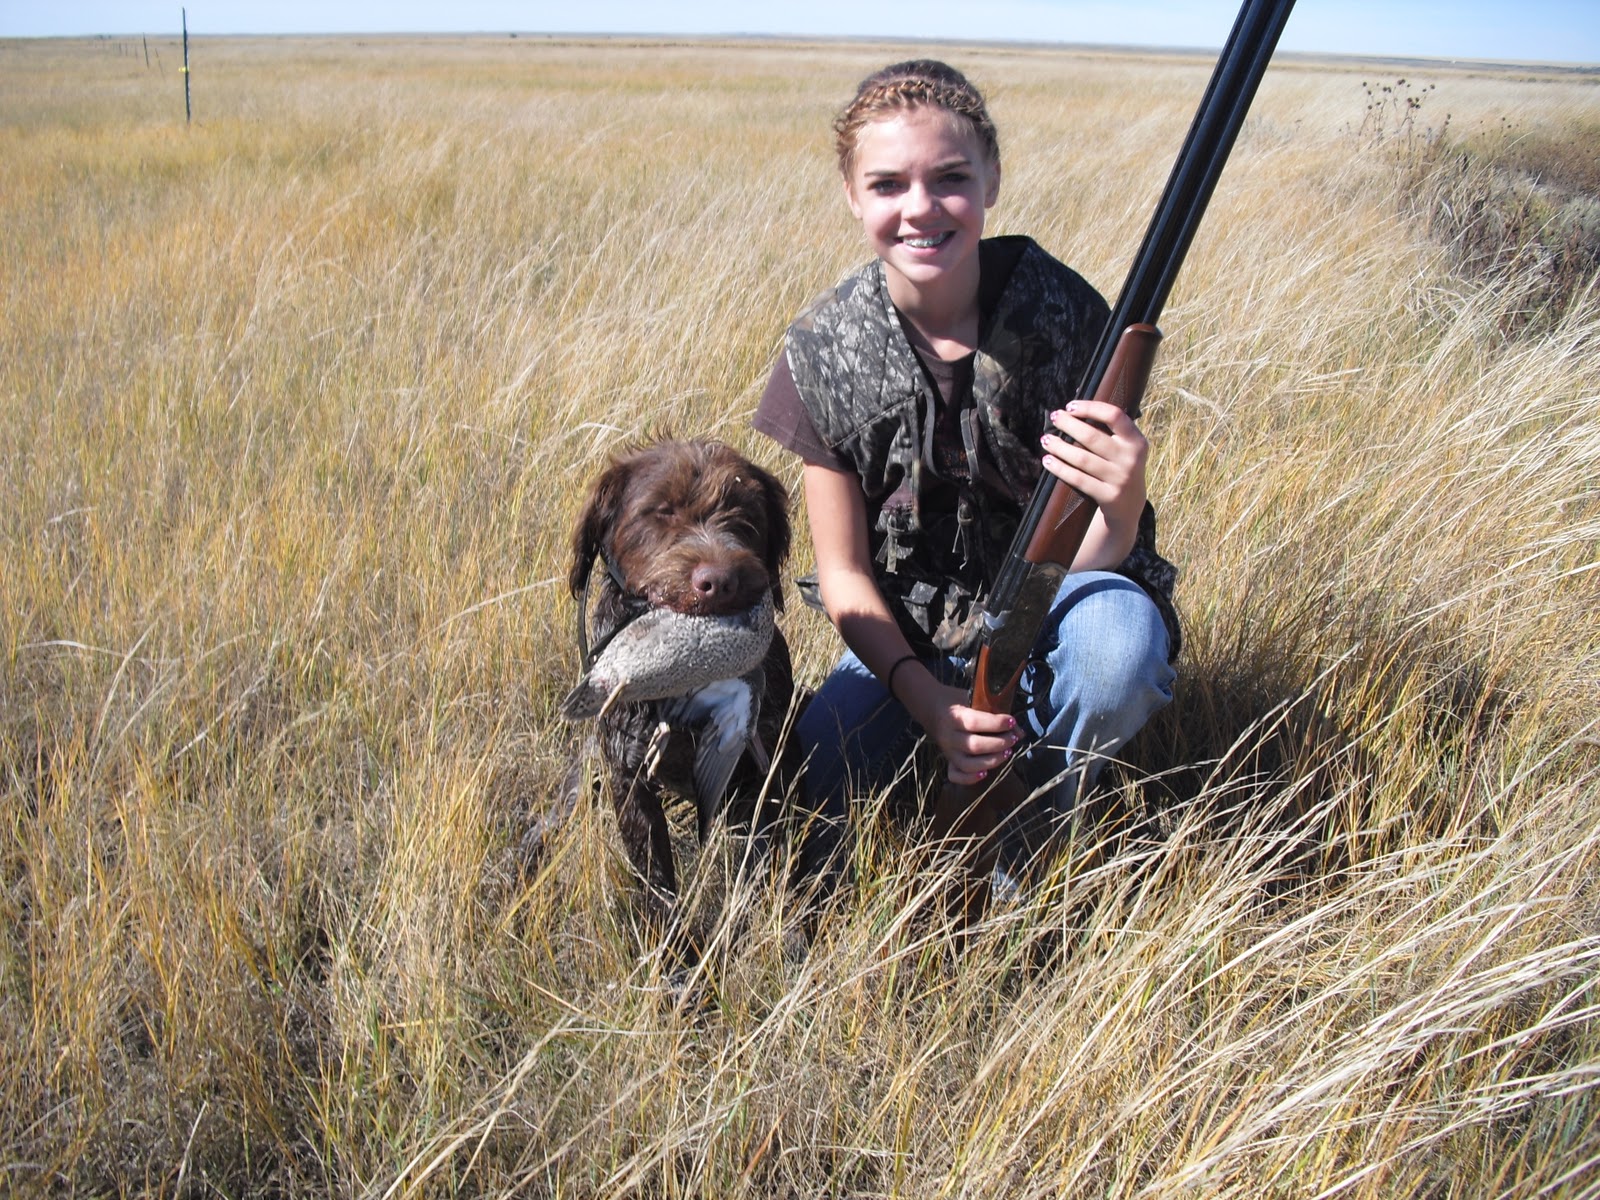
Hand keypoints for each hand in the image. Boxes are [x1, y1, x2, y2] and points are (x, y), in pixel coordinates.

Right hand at [913, 678, 1020, 785]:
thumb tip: (1019, 732)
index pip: (975, 722)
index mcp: (954, 717)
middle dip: (999, 743)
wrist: (932, 708)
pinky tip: (985, 773)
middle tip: (1012, 738)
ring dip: (991, 761)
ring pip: (968, 764)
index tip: (1011, 721)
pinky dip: (970, 778)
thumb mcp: (974, 700)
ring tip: (1007, 752)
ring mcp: (947, 751)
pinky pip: (955, 776)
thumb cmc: (958, 702)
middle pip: (974, 745)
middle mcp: (949, 736)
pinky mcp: (948, 761)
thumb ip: (995, 714)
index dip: (996, 723)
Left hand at [1039, 399, 1148, 524]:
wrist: (1130, 505)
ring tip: (1046, 440)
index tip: (1070, 406)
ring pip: (1082, 459)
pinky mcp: (1108, 496)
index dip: (1090, 408)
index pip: (1114, 416)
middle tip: (1054, 418)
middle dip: (1069, 424)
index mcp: (1136, 440)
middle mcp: (1130, 458)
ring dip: (1060, 447)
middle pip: (1092, 437)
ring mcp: (1120, 478)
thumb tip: (1073, 409)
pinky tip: (1048, 460)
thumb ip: (1109, 430)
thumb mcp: (1125, 448)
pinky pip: (1079, 479)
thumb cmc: (1119, 467)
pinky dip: (1060, 468)